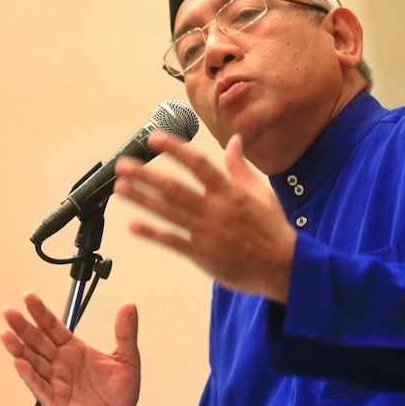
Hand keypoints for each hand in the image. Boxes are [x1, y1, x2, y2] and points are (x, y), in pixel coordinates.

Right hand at [0, 292, 140, 405]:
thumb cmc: (119, 394)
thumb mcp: (127, 358)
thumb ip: (125, 332)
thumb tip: (129, 307)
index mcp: (75, 350)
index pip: (53, 327)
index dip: (41, 312)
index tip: (29, 297)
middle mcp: (62, 363)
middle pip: (37, 341)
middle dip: (23, 327)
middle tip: (9, 312)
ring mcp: (56, 381)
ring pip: (33, 361)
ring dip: (19, 349)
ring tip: (7, 335)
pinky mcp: (55, 400)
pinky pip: (39, 386)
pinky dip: (29, 375)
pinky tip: (20, 363)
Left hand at [114, 132, 295, 302]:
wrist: (284, 267)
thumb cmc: (272, 228)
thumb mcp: (260, 192)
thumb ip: (240, 167)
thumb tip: (234, 140)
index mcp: (230, 192)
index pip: (198, 164)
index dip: (175, 149)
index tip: (154, 138)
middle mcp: (216, 210)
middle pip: (175, 188)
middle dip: (146, 175)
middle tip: (123, 165)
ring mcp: (207, 233)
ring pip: (168, 213)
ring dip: (142, 199)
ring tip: (120, 188)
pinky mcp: (203, 255)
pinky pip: (173, 241)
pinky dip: (152, 233)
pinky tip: (133, 225)